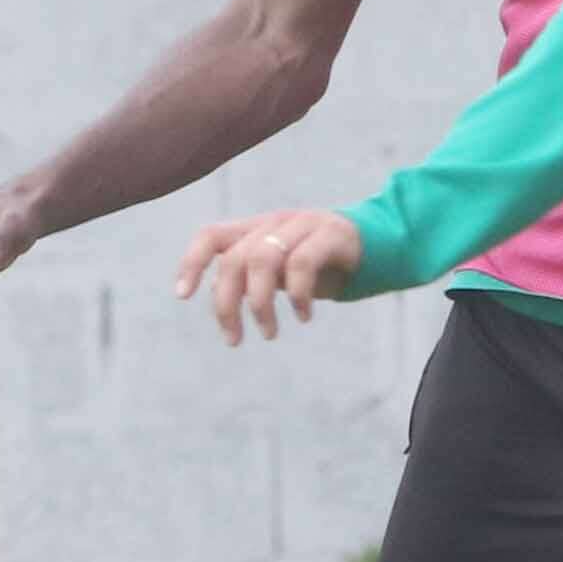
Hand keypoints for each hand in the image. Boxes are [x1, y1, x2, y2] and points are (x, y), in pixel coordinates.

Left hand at [176, 207, 361, 343]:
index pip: (211, 236)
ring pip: (262, 259)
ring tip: (270, 333)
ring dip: (259, 304)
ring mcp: (303, 224)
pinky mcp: (331, 233)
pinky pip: (302, 263)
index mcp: (256, 228)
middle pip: (234, 259)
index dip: (192, 262)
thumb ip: (252, 278)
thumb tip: (220, 300)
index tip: (183, 296)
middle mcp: (274, 222)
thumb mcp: (282, 272)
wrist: (379, 245)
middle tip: (234, 339)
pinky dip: (297, 295)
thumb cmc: (323, 263)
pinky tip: (303, 317)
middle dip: (227, 304)